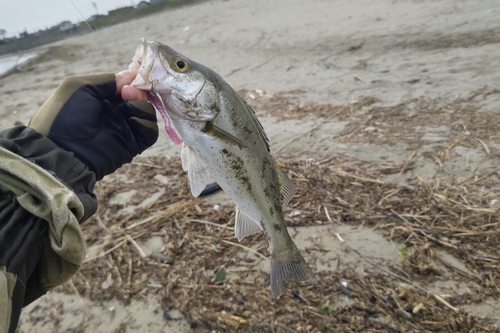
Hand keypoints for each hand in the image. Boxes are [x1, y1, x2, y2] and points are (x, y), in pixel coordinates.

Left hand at [28, 71, 157, 179]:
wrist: (61, 149)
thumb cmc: (65, 114)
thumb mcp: (80, 87)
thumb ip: (106, 80)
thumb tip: (131, 74)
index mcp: (103, 98)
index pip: (127, 86)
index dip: (133, 80)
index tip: (133, 77)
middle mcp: (116, 111)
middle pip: (141, 97)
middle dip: (138, 92)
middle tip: (127, 93)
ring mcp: (125, 128)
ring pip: (148, 112)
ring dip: (142, 105)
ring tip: (127, 106)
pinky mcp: (132, 144)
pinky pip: (150, 132)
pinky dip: (147, 123)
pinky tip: (133, 121)